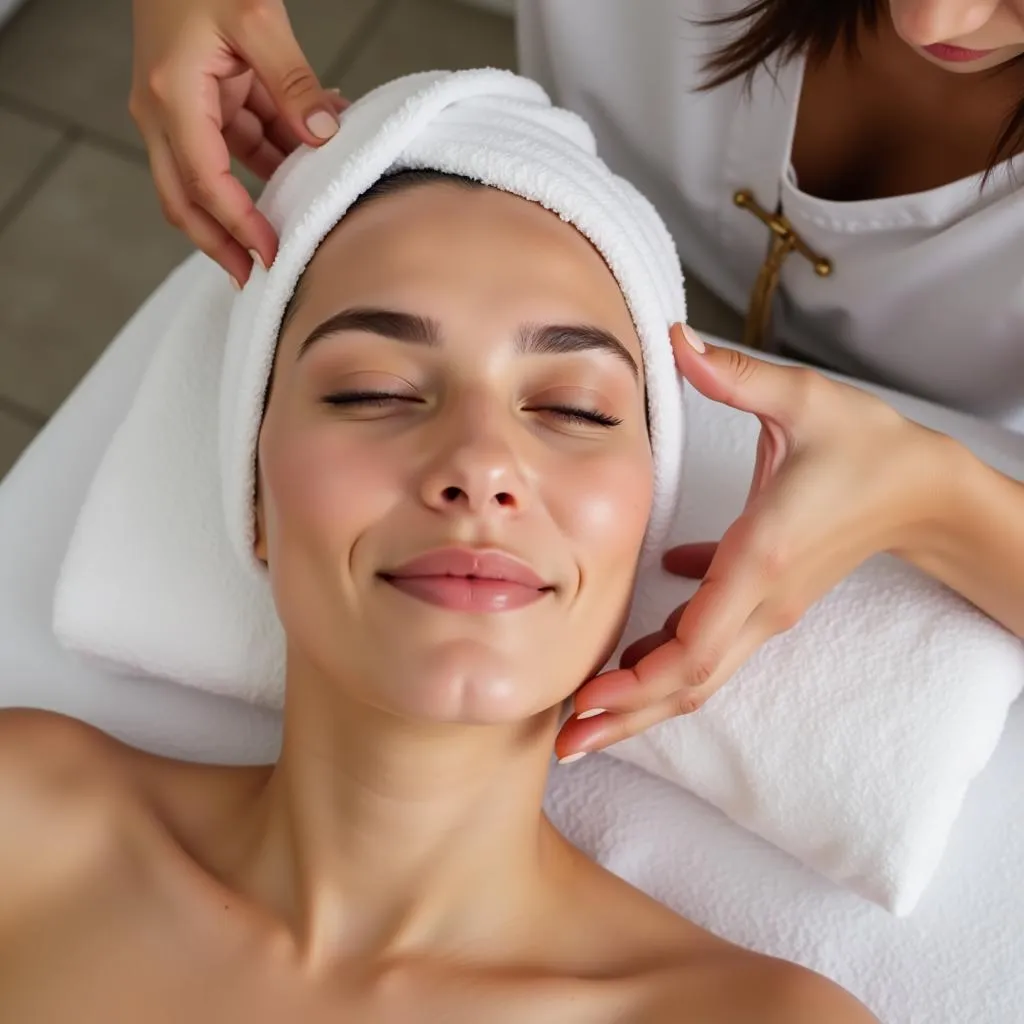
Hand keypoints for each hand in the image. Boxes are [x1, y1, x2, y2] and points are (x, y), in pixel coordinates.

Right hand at [129, 0, 346, 285]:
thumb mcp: (256, 17)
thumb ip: (293, 80)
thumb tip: (326, 132)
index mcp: (172, 98)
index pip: (206, 182)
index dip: (238, 225)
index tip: (270, 254)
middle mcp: (165, 112)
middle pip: (187, 199)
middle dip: (220, 243)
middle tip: (255, 278)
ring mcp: (180, 109)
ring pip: (215, 177)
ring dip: (257, 199)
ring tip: (299, 222)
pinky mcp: (200, 101)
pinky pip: (237, 145)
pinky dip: (272, 157)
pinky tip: (309, 157)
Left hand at [555, 324, 946, 761]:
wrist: (923, 491)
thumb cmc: (867, 447)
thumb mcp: (804, 399)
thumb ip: (736, 377)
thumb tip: (675, 340)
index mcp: (761, 561)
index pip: (696, 646)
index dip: (639, 682)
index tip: (587, 702)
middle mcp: (760, 601)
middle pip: (689, 682)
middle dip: (626, 715)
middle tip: (566, 743)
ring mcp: (764, 610)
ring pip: (697, 674)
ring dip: (639, 698)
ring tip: (584, 718)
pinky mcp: (763, 602)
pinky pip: (707, 645)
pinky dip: (664, 659)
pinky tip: (626, 656)